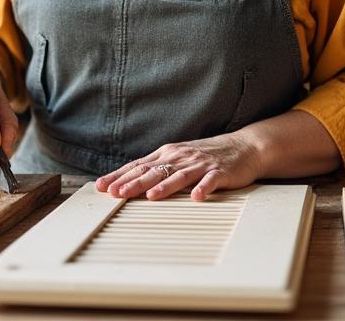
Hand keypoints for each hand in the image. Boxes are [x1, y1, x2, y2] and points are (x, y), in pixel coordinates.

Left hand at [95, 133, 262, 200]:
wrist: (243, 147)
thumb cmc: (207, 156)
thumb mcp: (178, 158)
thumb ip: (157, 167)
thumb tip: (128, 180)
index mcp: (168, 154)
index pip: (138, 165)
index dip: (119, 176)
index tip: (101, 186)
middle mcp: (180, 157)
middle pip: (153, 170)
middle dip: (133, 182)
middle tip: (116, 193)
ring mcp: (199, 164)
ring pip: (178, 175)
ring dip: (164, 186)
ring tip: (151, 196)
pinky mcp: (219, 172)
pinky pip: (209, 181)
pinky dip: (203, 188)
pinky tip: (196, 197)